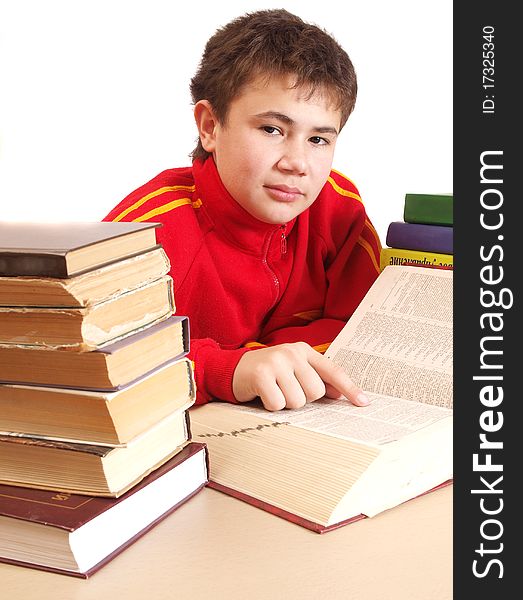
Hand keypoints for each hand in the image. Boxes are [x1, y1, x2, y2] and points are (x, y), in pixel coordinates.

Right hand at [232, 341, 368, 410]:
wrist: (232, 369)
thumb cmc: (268, 373)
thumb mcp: (293, 371)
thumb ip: (316, 379)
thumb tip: (339, 394)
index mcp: (304, 351)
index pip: (333, 371)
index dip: (349, 388)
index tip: (363, 403)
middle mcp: (292, 353)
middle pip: (315, 392)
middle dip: (302, 398)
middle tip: (286, 389)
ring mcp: (276, 362)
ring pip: (297, 401)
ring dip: (285, 403)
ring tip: (274, 391)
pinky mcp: (261, 375)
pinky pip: (278, 404)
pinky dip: (271, 405)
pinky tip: (263, 394)